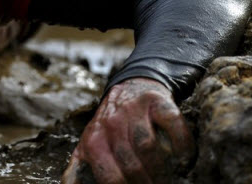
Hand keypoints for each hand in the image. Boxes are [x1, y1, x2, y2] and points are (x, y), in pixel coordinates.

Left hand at [62, 78, 193, 182]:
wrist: (129, 87)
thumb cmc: (110, 126)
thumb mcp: (89, 145)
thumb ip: (78, 169)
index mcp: (93, 141)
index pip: (110, 177)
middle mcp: (111, 124)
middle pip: (132, 165)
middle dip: (148, 183)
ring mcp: (133, 110)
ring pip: (148, 147)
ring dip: (163, 168)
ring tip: (172, 176)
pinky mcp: (155, 100)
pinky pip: (172, 125)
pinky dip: (182, 146)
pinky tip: (184, 158)